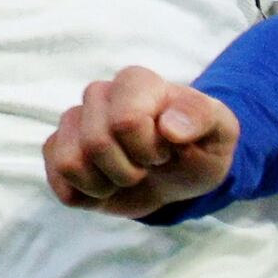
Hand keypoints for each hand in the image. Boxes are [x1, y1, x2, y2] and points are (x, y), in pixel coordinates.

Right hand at [44, 62, 237, 218]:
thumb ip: (202, 117)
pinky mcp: (58, 150)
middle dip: (129, 171)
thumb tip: (169, 127)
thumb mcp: (220, 131)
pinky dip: (85, 195)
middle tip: (147, 167)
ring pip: (71, 162)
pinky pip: (57, 179)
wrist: (181, 173)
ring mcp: (75, 121)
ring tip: (126, 176)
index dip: (147, 149)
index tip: (165, 151)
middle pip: (96, 144)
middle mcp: (99, 94)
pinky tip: (106, 185)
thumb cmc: (198, 146)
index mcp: (136, 82)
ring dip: (105, 184)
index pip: (125, 120)